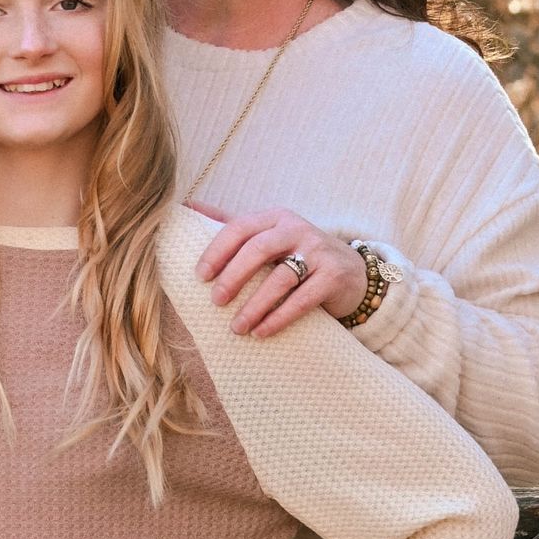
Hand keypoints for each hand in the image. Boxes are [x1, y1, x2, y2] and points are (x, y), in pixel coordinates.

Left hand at [190, 200, 367, 337]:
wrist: (351, 273)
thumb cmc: (298, 254)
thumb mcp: (268, 235)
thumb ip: (231, 223)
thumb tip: (186, 206)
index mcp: (276, 217)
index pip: (241, 227)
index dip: (217, 251)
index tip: (200, 276)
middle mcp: (297, 229)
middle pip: (259, 249)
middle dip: (233, 277)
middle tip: (216, 302)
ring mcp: (318, 252)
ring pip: (280, 278)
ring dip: (254, 306)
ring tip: (236, 328)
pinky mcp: (333, 276)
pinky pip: (302, 300)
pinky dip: (279, 318)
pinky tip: (261, 332)